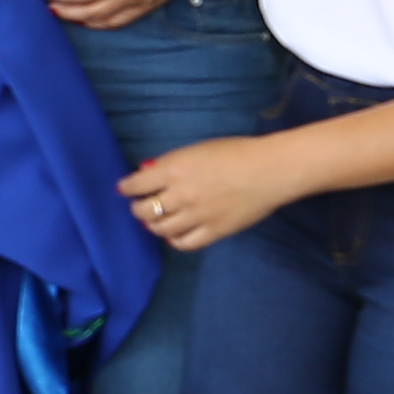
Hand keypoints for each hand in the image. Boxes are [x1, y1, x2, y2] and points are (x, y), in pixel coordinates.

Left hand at [123, 130, 306, 254]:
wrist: (268, 170)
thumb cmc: (235, 152)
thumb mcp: (197, 150)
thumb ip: (172, 163)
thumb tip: (149, 172)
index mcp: (174, 169)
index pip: (136, 185)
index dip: (127, 189)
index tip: (125, 190)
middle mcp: (179, 194)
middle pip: (144, 210)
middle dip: (138, 209)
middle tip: (141, 207)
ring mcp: (195, 216)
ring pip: (160, 229)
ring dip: (155, 225)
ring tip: (157, 222)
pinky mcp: (212, 232)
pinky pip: (184, 243)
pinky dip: (175, 240)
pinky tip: (176, 235)